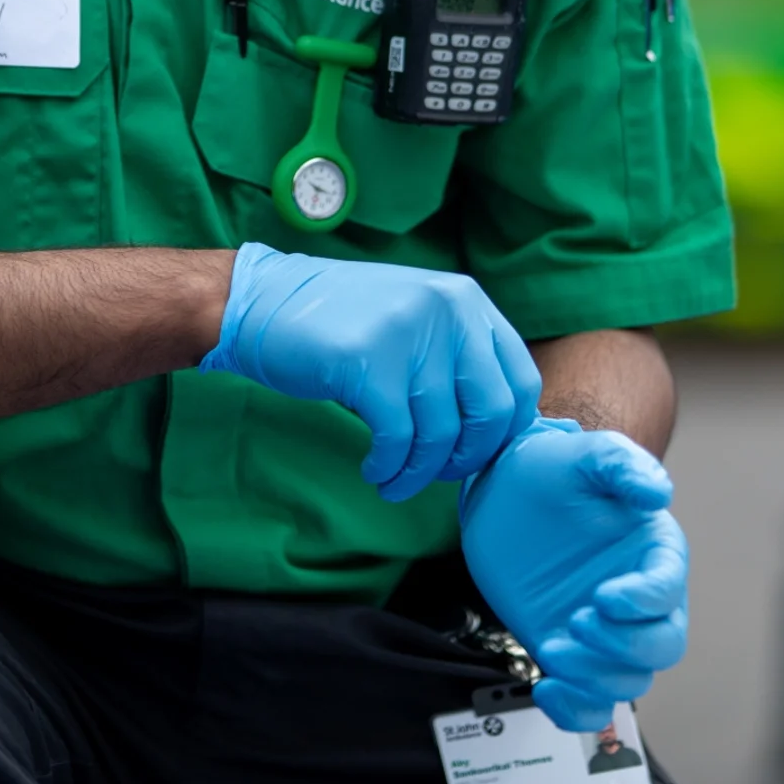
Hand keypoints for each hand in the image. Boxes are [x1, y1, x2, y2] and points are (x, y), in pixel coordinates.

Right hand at [202, 244, 542, 500]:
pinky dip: (390, 467)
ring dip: (421, 473)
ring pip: (442, 434)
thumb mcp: (415, 319)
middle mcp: (448, 310)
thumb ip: (458, 357)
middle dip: (467, 459)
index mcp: (468, 301)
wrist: (261, 302)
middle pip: (492, 413)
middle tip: (436, 474)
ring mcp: (409, 334)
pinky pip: (398, 439)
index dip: (504, 433)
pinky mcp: (368, 362)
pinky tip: (375, 470)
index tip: (473, 454)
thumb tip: (499, 432)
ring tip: (396, 482)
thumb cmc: (340, 321)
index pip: (521, 381)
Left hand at [459, 417, 689, 731]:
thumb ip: (622, 466)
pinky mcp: (570, 650)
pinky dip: (574, 709)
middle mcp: (639, 600)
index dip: (643, 602)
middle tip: (578, 623)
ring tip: (552, 649)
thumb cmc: (554, 468)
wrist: (504, 490)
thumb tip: (658, 492)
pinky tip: (547, 690)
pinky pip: (588, 701)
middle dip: (624, 647)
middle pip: (660, 647)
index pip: (667, 591)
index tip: (604, 597)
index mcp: (655, 554)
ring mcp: (605, 630)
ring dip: (594, 676)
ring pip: (626, 679)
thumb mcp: (587, 455)